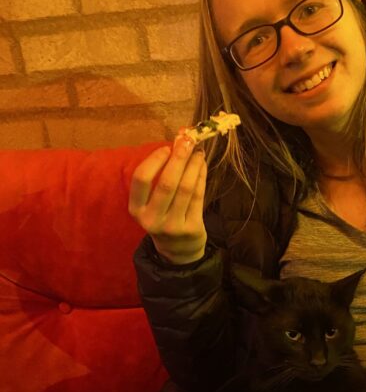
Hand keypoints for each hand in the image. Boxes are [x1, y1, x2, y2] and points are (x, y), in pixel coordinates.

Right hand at [129, 135, 207, 264]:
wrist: (177, 251)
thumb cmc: (163, 217)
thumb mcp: (152, 203)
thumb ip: (160, 175)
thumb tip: (177, 141)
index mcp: (136, 209)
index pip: (141, 179)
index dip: (155, 160)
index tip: (167, 148)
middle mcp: (152, 219)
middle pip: (166, 183)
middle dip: (178, 159)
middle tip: (188, 141)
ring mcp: (172, 226)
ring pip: (185, 189)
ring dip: (193, 166)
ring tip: (198, 152)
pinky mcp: (191, 228)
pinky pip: (198, 197)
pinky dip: (201, 177)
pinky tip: (202, 165)